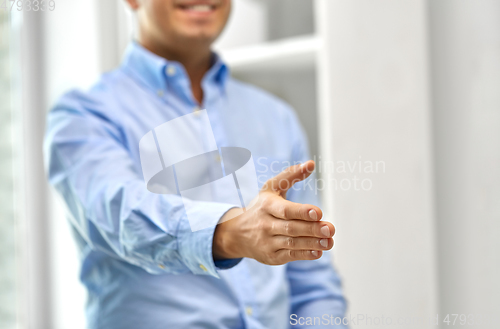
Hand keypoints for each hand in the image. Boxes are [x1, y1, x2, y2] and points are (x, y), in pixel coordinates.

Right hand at [213, 160, 334, 264]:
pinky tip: (318, 252)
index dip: (302, 212)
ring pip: (292, 243)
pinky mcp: (271, 256)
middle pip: (292, 228)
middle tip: (330, 228)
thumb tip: (311, 164)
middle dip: (312, 229)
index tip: (318, 212)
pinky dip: (304, 254)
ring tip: (329, 241)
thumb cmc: (260, 207)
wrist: (236, 233)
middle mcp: (266, 224)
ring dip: (312, 243)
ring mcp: (267, 242)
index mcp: (267, 206)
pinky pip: (289, 256)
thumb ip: (290, 175)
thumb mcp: (271, 188)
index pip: (285, 210)